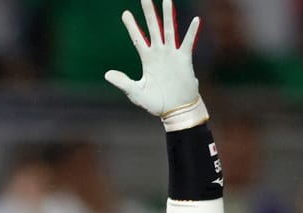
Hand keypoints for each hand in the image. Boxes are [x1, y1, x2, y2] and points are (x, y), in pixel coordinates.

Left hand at [103, 0, 206, 130]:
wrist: (175, 110)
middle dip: (148, 12)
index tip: (125, 13)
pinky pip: (188, 43)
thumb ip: (123, 82)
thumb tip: (107, 74)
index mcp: (147, 59)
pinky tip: (195, 20)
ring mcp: (172, 54)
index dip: (131, 25)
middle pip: (153, 27)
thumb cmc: (156, 102)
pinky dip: (192, 32)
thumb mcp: (136, 92)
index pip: (138, 38)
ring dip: (167, 15)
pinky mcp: (184, 59)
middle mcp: (159, 53)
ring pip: (169, 30)